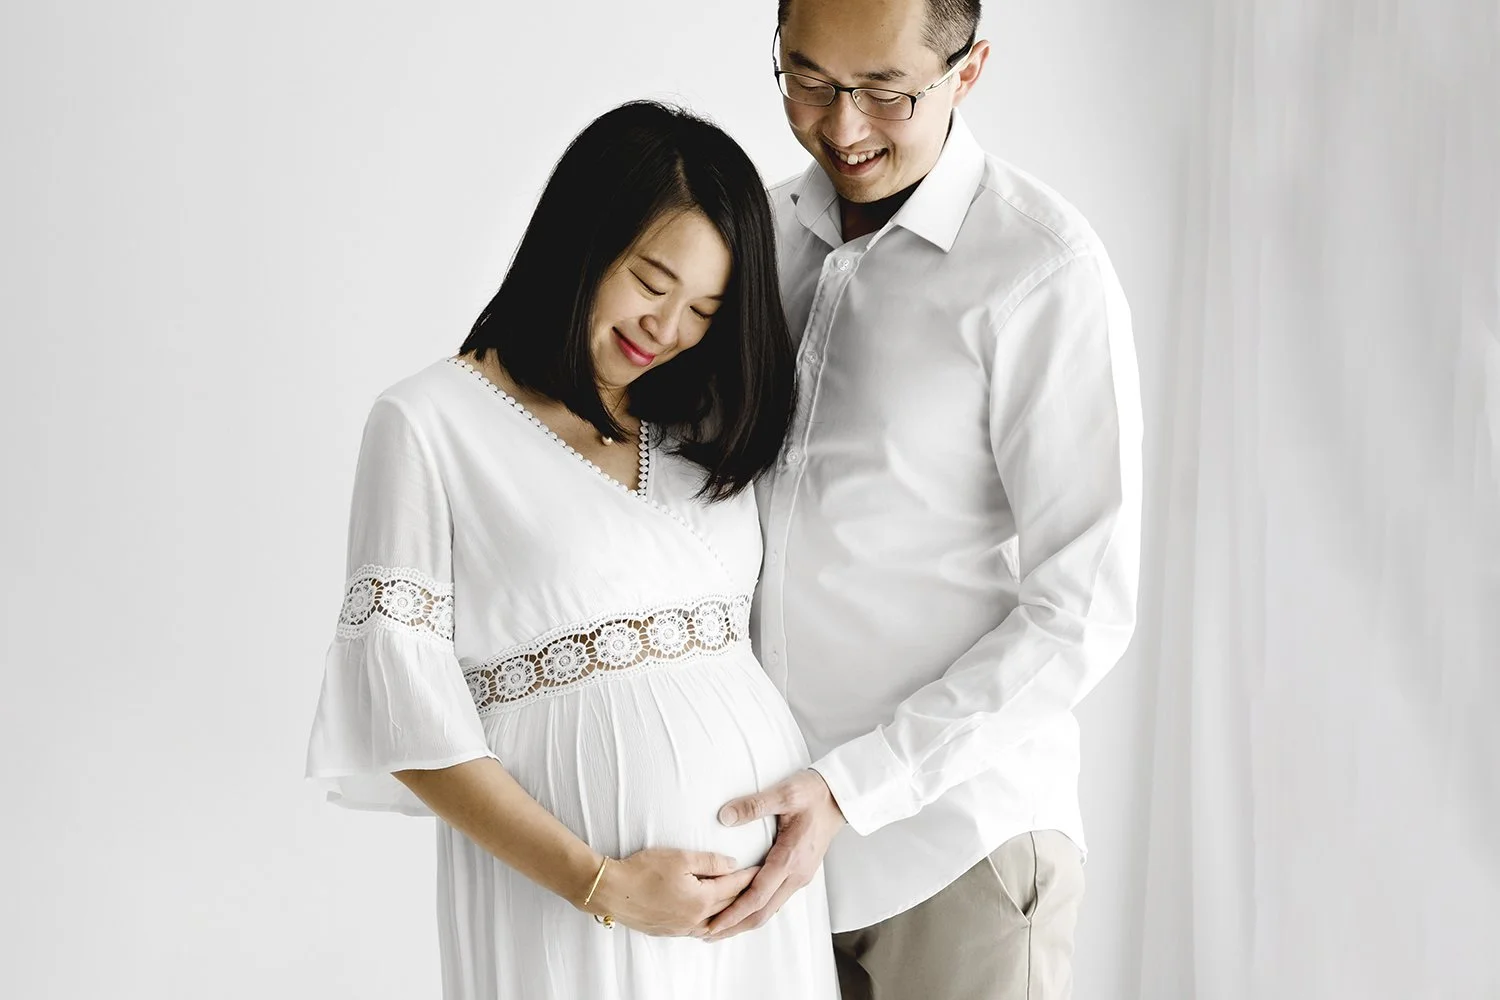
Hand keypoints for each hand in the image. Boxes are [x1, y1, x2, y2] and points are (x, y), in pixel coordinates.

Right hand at [585, 848, 758, 937]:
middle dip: (746, 894)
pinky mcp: (671, 931)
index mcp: (702, 899)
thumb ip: (710, 862)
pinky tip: (714, 918)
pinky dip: (713, 922)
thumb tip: (733, 864)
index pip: (735, 886)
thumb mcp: (680, 858)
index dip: (750, 876)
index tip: (763, 868)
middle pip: (729, 906)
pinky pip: (701, 929)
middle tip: (760, 883)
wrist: (611, 891)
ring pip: (717, 922)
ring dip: (731, 912)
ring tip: (742, 902)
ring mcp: (683, 928)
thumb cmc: (643, 870)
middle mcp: (697, 919)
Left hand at [705, 769, 845, 940]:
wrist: (839, 797)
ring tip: (721, 927)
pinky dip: (757, 909)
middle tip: (707, 934)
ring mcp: (800, 876)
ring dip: (745, 921)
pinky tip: (743, 909)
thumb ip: (754, 805)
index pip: (758, 896)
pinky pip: (776, 899)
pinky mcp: (800, 873)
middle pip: (763, 912)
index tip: (713, 924)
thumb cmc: (813, 794)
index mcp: (790, 858)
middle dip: (735, 926)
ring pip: (770, 908)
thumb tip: (724, 817)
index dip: (734, 913)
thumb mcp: (784, 793)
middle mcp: (797, 874)